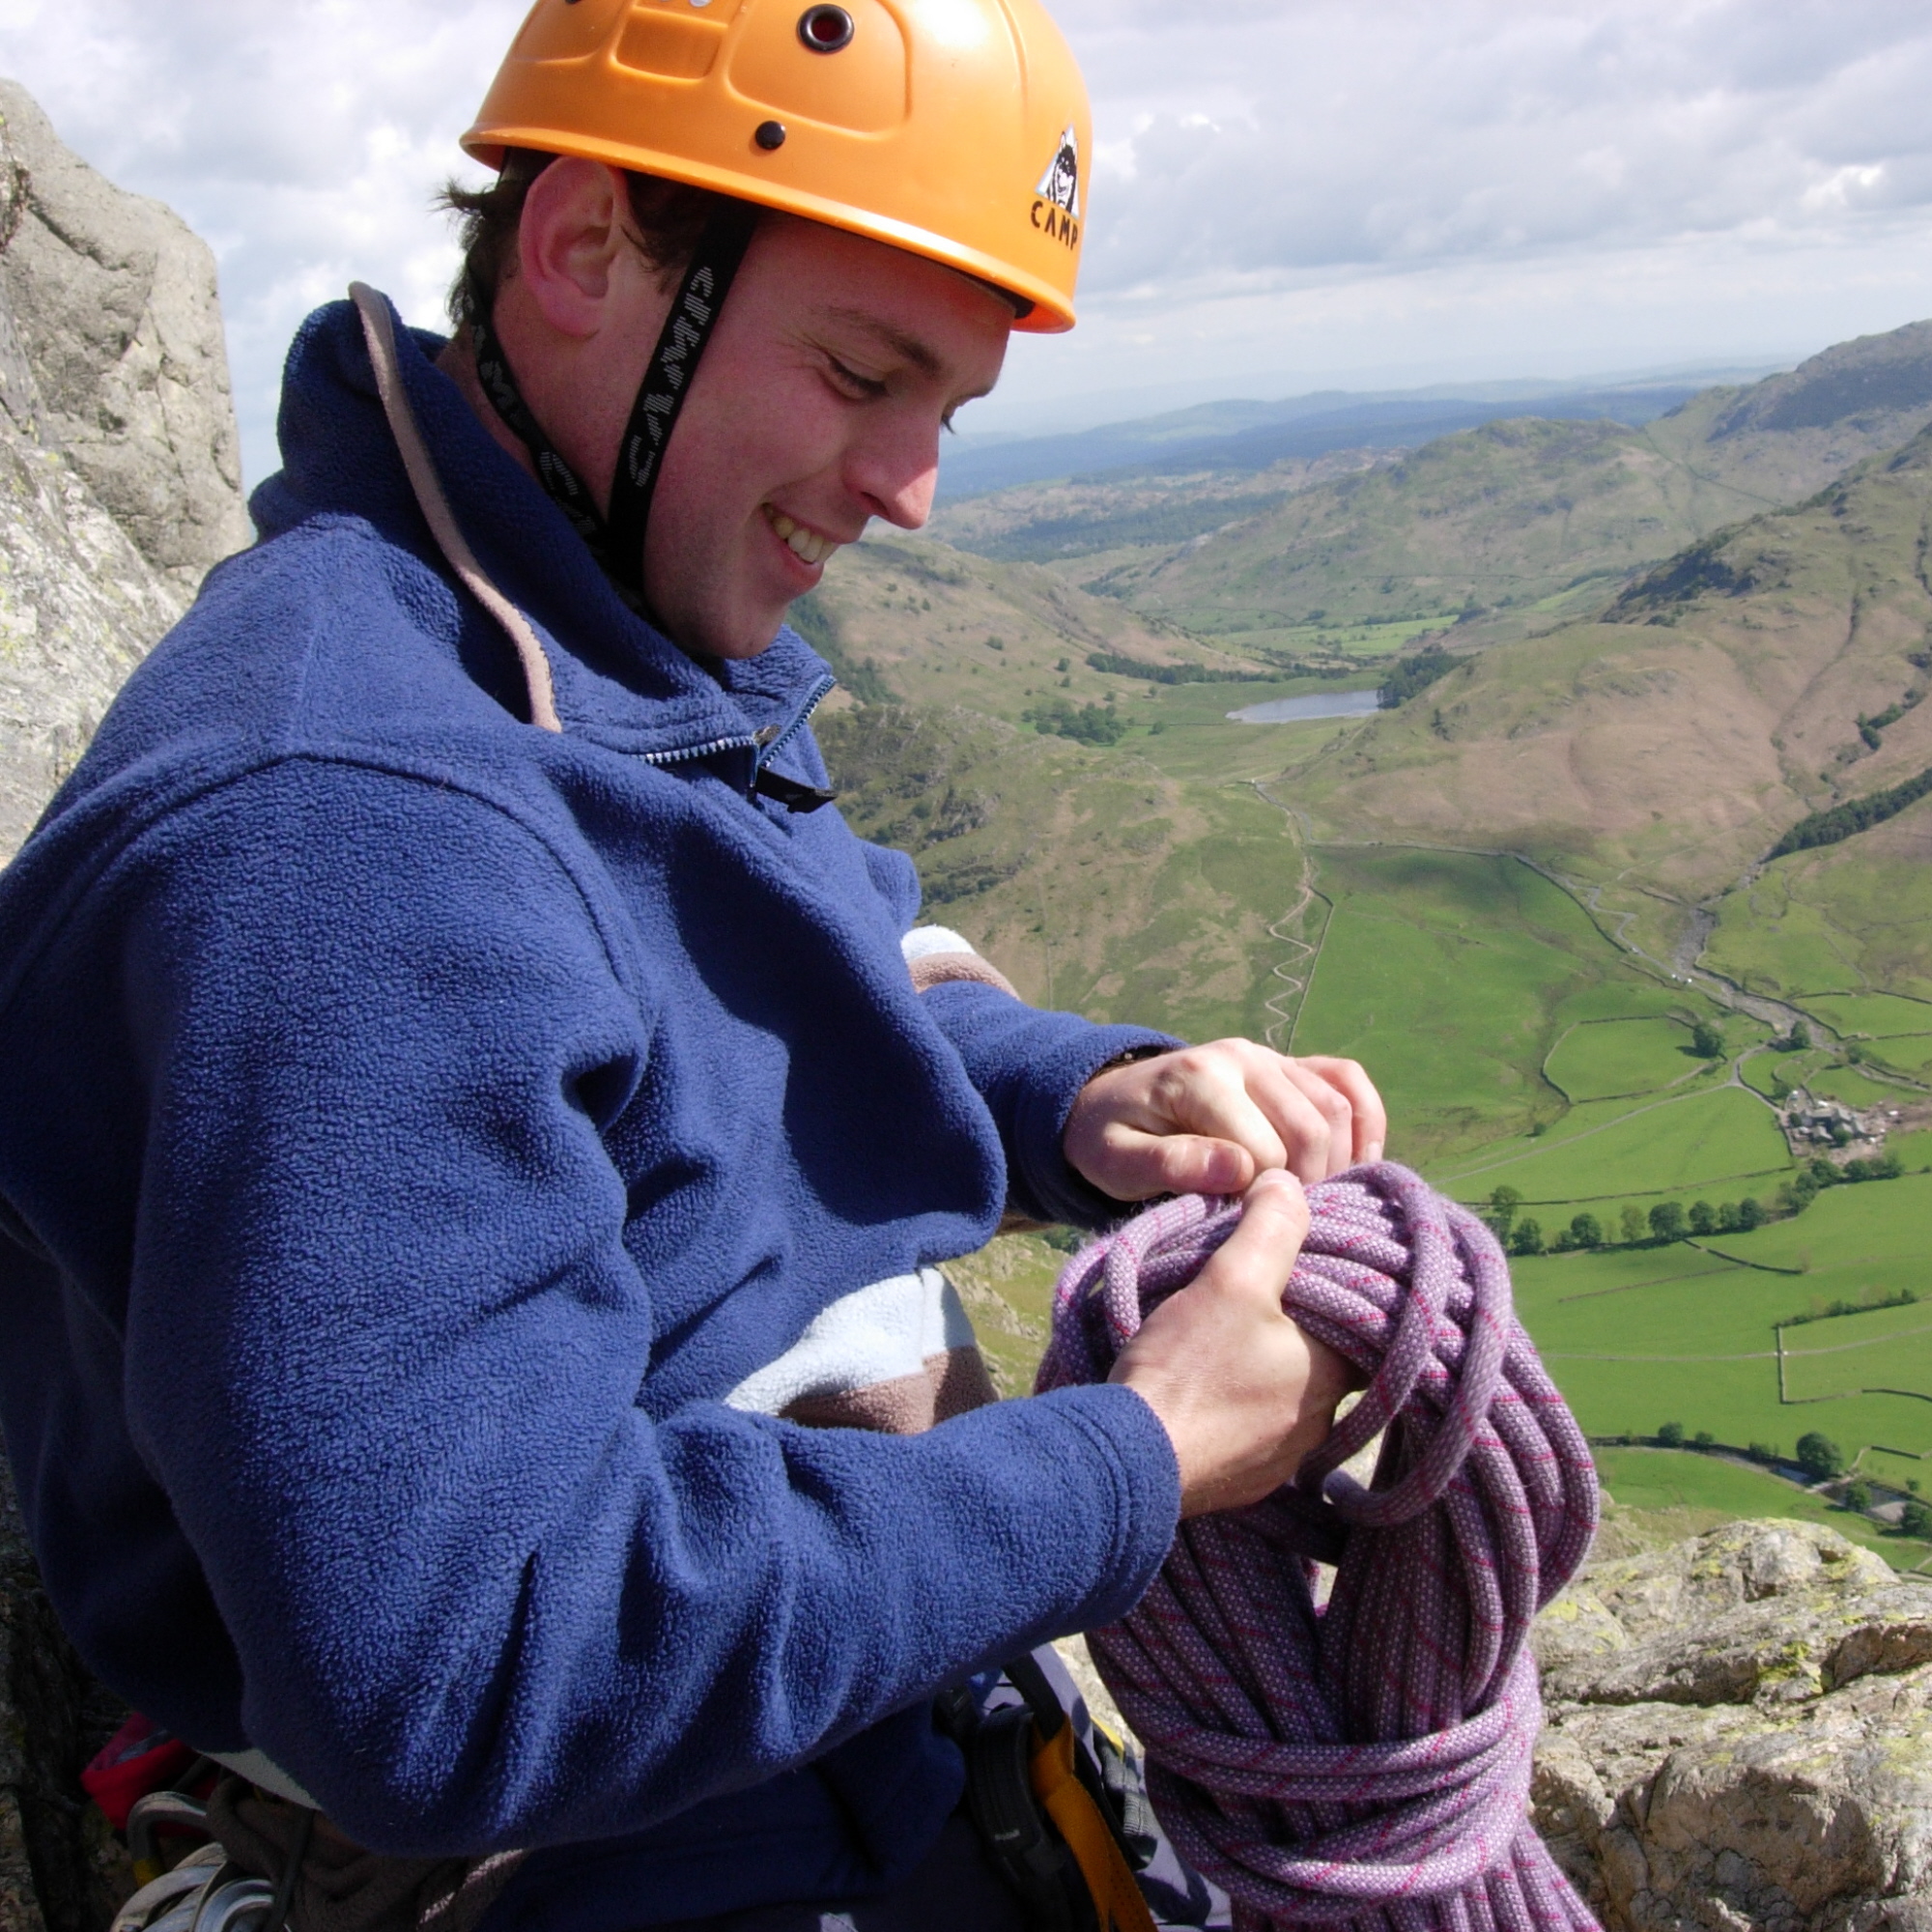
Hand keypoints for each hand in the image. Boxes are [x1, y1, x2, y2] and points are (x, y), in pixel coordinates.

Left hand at [1064, 1039, 1385, 1201]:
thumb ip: (1172, 1165)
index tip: (1244, 1229)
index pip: (1266, 1150)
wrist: (1106, 1103)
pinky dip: (1366, 1122)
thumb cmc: (1111, 1140)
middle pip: (1313, 1128)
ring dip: (1341, 1164)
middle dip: (1309, 1188)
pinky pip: (1349, 1080)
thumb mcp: (1117, 1162)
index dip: (1263, 1201)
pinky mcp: (1291, 1065)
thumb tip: (1240, 1171)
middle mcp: (1244, 1056)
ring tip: (1315, 1209)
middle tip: (1284, 1227)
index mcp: (1201, 1077)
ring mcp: (1272, 1056)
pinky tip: (1359, 1166)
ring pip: (1339, 1108)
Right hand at [1109, 1172, 1354, 1515]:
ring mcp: (1283, 1456)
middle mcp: (1322, 1421)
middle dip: (1295, 1323)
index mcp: (1334, 1372)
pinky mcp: (1247, 1478)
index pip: (1363, 1318)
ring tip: (1224, 1334)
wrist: (1129, 1460)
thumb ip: (1271, 1227)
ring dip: (1265, 1364)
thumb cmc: (1189, 1368)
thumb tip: (1289, 1183)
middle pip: (1322, 1354)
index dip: (1338, 1282)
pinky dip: (1238, 1401)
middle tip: (1256, 1291)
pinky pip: (1255, 1426)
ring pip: (1287, 1391)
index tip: (1308, 1259)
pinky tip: (1206, 1382)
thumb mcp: (1232, 1279)